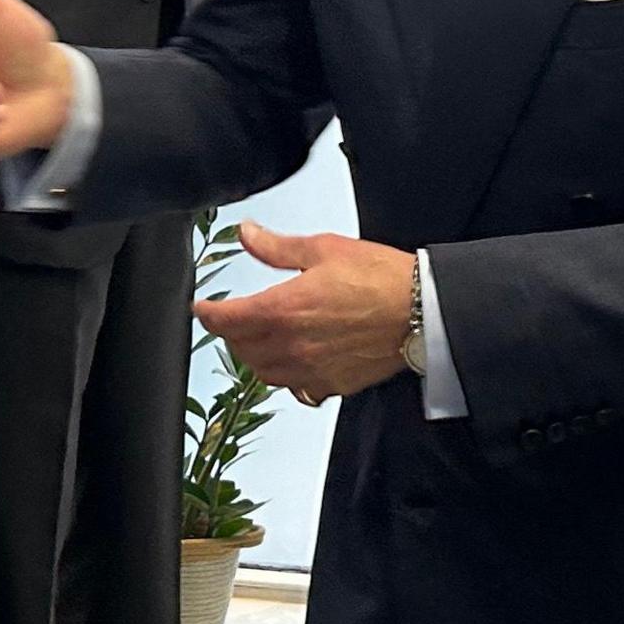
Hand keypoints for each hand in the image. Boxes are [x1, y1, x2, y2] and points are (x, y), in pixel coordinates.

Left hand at [193, 222, 416, 404]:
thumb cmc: (380, 278)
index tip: (202, 308)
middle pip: (241, 348)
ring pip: (263, 372)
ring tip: (256, 340)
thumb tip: (248, 234)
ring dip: (253, 356)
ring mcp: (311, 369)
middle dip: (230, 333)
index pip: (227, 319)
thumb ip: (278, 247)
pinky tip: (291, 364)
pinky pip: (296, 389)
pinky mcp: (333, 384)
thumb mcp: (324, 249)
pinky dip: (286, 377)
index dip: (208, 313)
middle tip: (232, 318)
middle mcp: (291, 345)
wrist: (421, 311)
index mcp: (283, 309)